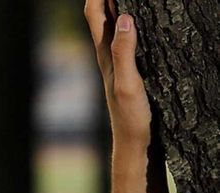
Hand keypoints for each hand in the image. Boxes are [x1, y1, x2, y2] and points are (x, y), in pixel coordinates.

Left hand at [85, 0, 151, 149]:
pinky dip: (127, 23)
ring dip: (115, 6)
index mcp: (103, 54)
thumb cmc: (129, 115)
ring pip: (111, 26)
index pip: (94, 14)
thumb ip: (124, 51)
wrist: (131, 140)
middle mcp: (105, 55)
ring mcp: (115, 62)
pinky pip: (122, 39)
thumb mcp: (128, 82)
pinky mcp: (126, 70)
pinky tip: (136, 21)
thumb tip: (123, 18)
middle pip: (100, 16)